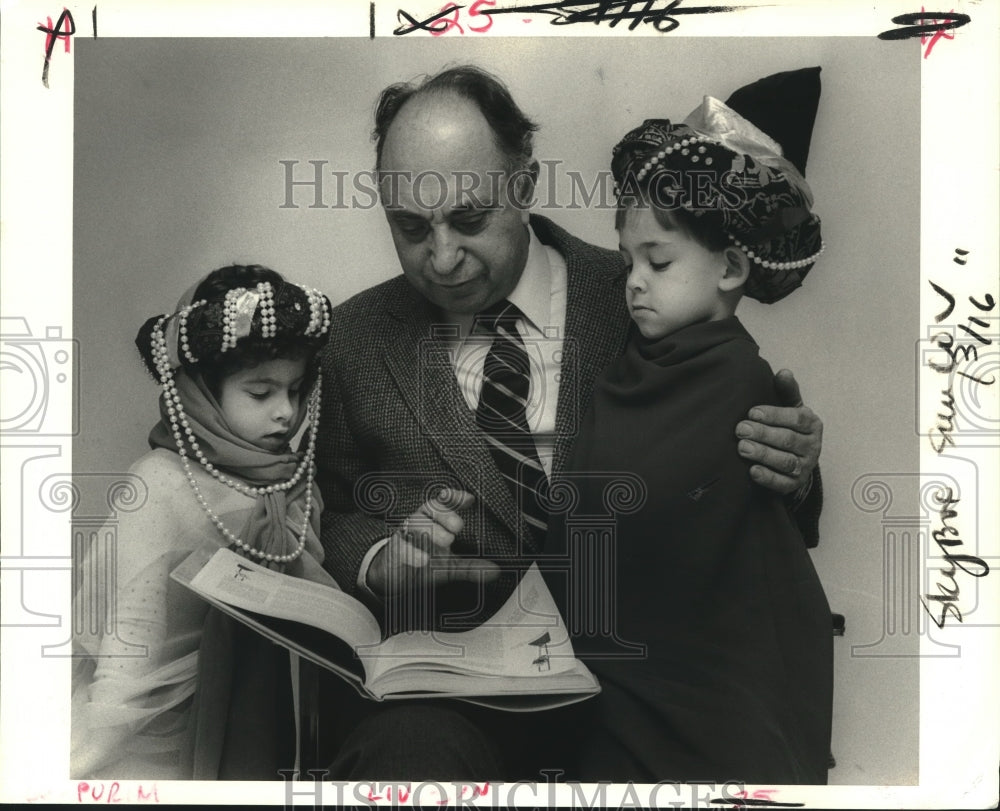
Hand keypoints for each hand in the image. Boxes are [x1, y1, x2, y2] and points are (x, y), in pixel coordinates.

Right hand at [367, 488, 499, 596]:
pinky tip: (423, 560)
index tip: (470, 499)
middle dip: (445, 515)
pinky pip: (401, 548)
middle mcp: (418, 523)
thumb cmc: (423, 562)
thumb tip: (496, 572)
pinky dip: (412, 553)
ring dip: (431, 530)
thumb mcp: (449, 566)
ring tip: (447, 541)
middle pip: (430, 509)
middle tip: (459, 527)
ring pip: (414, 524)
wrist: (393, 578)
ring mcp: (404, 535)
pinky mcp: (393, 551)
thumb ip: (471, 568)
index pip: (443, 502)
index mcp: (433, 520)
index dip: (454, 498)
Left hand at [736, 369, 822, 494]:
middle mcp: (812, 447)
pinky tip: (752, 471)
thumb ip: (787, 391)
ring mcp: (804, 467)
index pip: (796, 419)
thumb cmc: (788, 427)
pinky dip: (768, 478)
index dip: (774, 415)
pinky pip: (782, 483)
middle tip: (740, 429)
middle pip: (788, 440)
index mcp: (812, 424)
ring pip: (785, 462)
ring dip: (763, 454)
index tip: (752, 412)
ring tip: (742, 447)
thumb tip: (783, 372)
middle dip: (763, 434)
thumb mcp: (791, 408)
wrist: (795, 459)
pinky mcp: (794, 484)